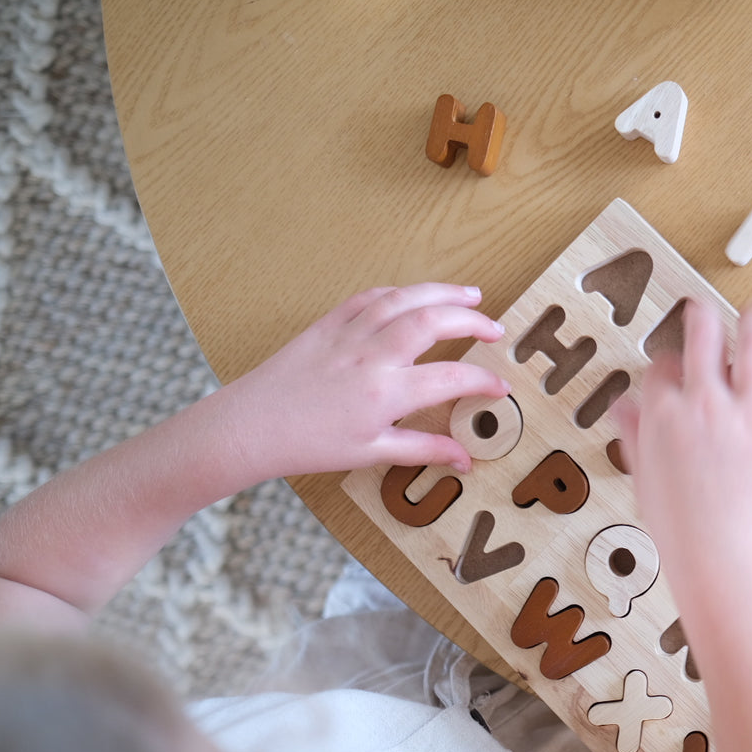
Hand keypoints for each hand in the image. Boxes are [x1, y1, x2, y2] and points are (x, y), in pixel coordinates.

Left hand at [220, 283, 508, 479]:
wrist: (252, 426)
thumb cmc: (309, 444)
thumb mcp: (371, 452)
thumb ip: (423, 449)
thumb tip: (464, 459)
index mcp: (385, 393)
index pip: (452, 377)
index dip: (483, 380)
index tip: (500, 386)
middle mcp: (372, 356)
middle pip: (434, 321)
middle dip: (472, 320)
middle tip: (495, 328)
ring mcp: (349, 334)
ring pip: (405, 299)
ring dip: (442, 292)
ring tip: (471, 294)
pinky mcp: (329, 323)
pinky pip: (371, 297)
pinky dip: (401, 292)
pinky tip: (416, 295)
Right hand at [615, 301, 751, 592]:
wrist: (721, 553)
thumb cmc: (680, 525)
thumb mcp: (644, 476)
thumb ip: (634, 434)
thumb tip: (622, 407)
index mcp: (664, 412)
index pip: (663, 365)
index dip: (667, 362)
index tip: (673, 366)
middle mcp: (705, 402)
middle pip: (702, 335)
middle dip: (699, 316)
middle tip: (702, 310)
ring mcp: (748, 411)